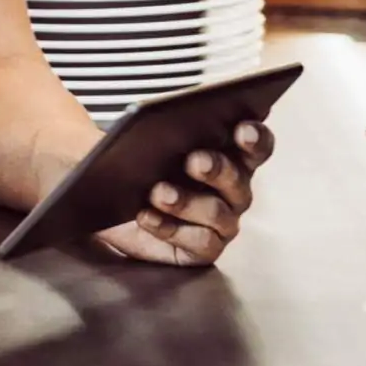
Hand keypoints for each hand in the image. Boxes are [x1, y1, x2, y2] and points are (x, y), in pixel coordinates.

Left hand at [95, 122, 275, 266]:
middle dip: (217, 168)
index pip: (255, 144)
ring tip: (159, 192)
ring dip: (187, 201)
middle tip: (195, 161)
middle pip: (237, 178)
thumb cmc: (134, 166)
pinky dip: (170, 227)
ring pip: (217, 212)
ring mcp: (223, 221)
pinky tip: (146, 216)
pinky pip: (199, 241)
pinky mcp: (205, 249)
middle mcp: (233, 189)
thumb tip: (152, 116)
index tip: (242, 131)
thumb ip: (155, 127)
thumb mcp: (139, 141)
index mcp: (228, 154)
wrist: (109, 211)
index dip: (254, 137)